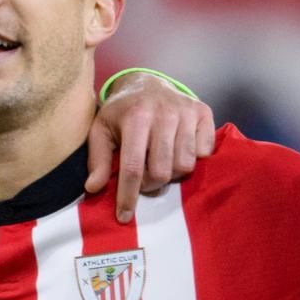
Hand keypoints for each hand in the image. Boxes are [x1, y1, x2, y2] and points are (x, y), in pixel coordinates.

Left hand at [84, 71, 215, 223]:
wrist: (147, 82)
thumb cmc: (121, 112)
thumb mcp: (100, 130)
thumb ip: (98, 160)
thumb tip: (94, 188)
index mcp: (135, 117)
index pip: (133, 167)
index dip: (128, 196)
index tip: (124, 217)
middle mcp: (164, 113)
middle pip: (162, 171)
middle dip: (150, 184)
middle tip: (143, 178)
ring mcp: (186, 111)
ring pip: (185, 165)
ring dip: (171, 173)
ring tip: (160, 163)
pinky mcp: (203, 112)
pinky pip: (204, 153)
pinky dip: (192, 158)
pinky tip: (178, 150)